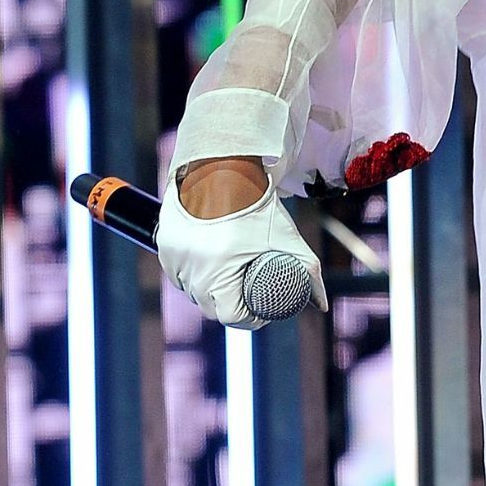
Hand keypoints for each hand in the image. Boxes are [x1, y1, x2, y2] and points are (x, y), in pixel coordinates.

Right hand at [157, 158, 327, 329]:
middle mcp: (190, 270)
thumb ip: (308, 269)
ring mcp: (173, 257)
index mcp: (217, 273)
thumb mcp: (286, 238)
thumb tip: (321, 303)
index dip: (249, 317)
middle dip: (229, 305)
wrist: (225, 168)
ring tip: (229, 281)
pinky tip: (204, 269)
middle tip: (247, 296)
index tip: (260, 310)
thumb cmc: (256, 205)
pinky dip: (191, 272)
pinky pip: (177, 269)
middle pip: (209, 305)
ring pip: (190, 288)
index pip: (230, 315)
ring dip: (208, 290)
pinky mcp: (164, 243)